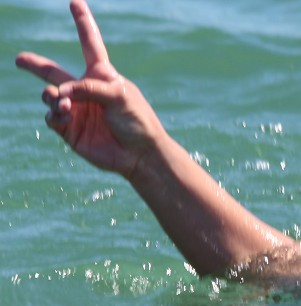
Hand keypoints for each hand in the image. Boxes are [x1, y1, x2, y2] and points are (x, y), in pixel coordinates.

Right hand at [15, 0, 165, 178]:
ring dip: (52, 96)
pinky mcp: (70, 130)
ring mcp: (76, 110)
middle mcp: (86, 91)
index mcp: (102, 75)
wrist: (140, 155)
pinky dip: (54, 115)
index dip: (82, 22)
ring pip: (50, 95)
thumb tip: (59, 92)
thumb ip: (89, 88)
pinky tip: (64, 116)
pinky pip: (51, 117)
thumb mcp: (119, 95)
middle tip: (19, 59)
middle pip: (54, 72)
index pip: (89, 43)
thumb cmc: (137, 121)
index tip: (75, 1)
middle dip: (35, 65)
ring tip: (62, 102)